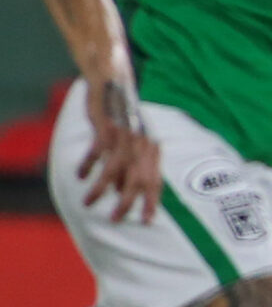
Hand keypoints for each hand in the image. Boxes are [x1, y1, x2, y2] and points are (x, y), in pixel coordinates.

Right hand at [76, 78, 158, 221]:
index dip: (152, 202)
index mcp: (152, 149)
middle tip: (116, 219)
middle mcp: (141, 145)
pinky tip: (81, 176)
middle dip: (127, 203)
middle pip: (137, 180)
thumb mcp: (135, 141)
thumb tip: (120, 191)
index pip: (156, 181)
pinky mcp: (107, 128)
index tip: (148, 221)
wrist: (115, 85)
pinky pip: (97, 152)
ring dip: (101, 189)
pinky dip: (88, 165)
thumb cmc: (123, 118)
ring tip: (89, 203)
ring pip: (114, 170)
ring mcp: (124, 137)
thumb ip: (132, 165)